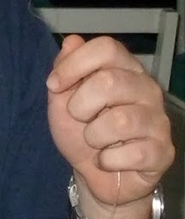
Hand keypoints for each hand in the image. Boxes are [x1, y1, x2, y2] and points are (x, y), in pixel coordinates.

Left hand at [46, 35, 173, 217]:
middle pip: (110, 81)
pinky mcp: (163, 151)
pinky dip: (108, 161)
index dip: (74, 64)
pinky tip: (108, 160)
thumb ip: (65, 72)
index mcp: (124, 70)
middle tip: (80, 119)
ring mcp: (158, 120)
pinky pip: (131, 153)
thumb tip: (72, 42)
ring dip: (93, 137)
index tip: (54, 85)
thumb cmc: (83, 134)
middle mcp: (147, 89)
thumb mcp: (63, 103)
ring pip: (119, 120)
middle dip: (80, 105)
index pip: (106, 48)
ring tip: (95, 142)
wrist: (96, 176)